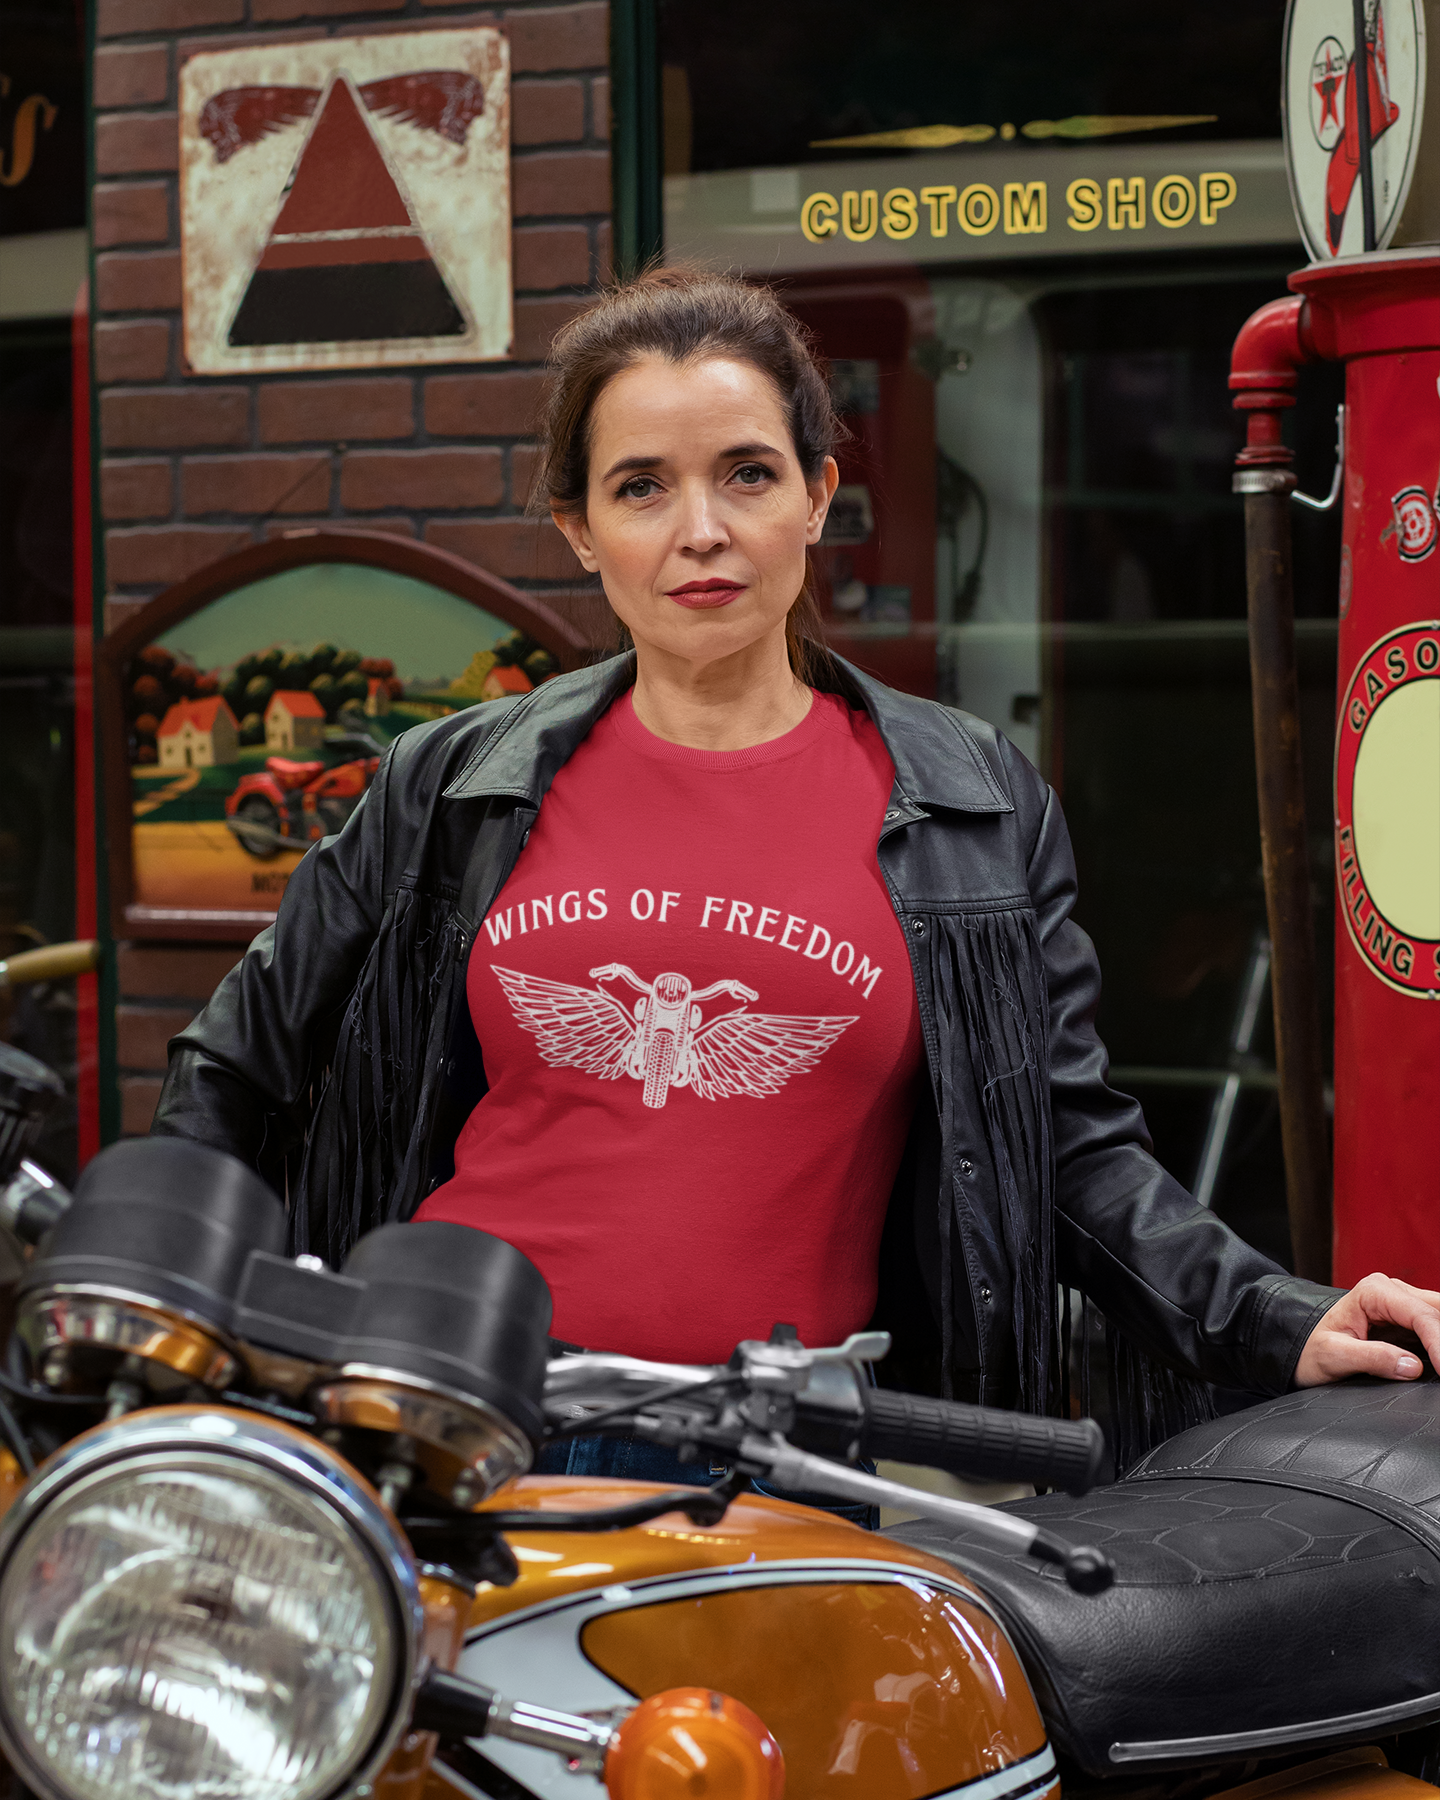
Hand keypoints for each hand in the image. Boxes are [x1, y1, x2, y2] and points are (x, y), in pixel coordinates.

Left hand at [1294, 1273, 1439, 1385]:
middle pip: (1436, 1310)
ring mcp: (1401, 1305)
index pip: (1419, 1314)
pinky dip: (1438, 1342)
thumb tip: (1412, 1366)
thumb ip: (1372, 1358)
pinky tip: (1439, 1362)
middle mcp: (1391, 1291)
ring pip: (1438, 1316)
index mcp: (1373, 1292)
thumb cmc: (1312, 1349)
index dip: (1438, 1343)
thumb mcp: (1333, 1356)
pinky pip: (1433, 1328)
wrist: (1302, 1349)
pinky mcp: (1407, 1322)